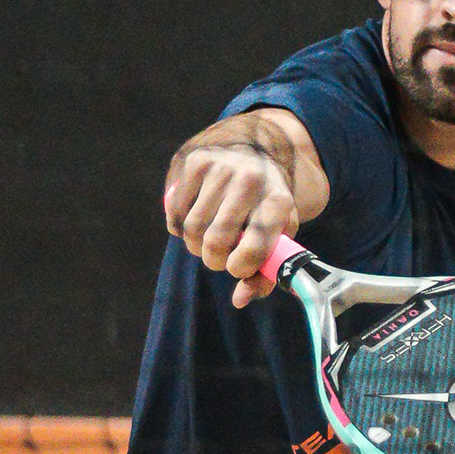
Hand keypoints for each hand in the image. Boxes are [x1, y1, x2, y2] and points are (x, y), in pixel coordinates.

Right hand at [164, 138, 295, 308]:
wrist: (256, 153)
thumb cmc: (265, 207)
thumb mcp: (277, 237)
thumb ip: (264, 274)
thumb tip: (239, 300)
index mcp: (278, 202)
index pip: (254, 249)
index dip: (241, 268)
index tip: (238, 267)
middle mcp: (252, 180)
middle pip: (216, 242)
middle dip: (215, 260)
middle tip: (220, 256)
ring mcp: (222, 168)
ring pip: (192, 231)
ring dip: (196, 246)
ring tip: (208, 239)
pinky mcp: (197, 162)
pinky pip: (176, 214)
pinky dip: (181, 229)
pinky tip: (194, 222)